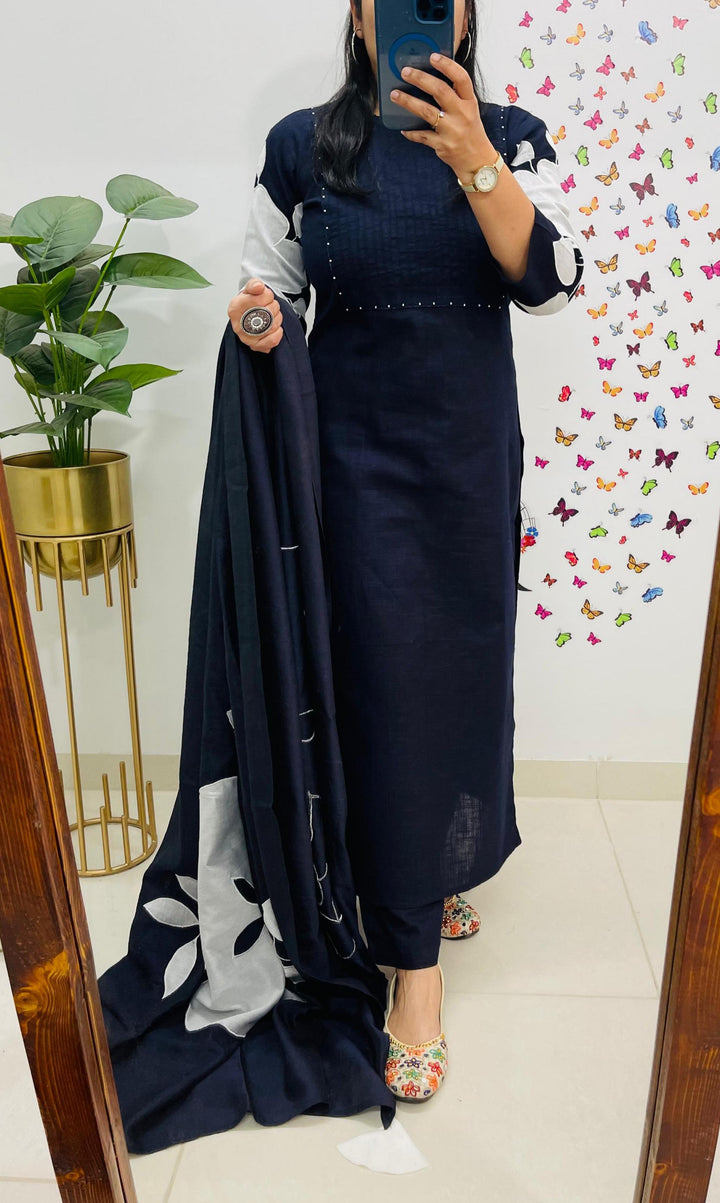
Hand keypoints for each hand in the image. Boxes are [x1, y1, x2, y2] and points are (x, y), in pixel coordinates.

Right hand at [228, 279, 283, 353]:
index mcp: (235, 308)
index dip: (268, 295)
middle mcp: (238, 324)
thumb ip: (254, 284)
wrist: (246, 314)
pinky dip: (277, 333)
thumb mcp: (249, 289)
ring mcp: (246, 337)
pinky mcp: (255, 346)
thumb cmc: (248, 303)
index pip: (259, 299)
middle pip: (267, 313)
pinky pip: (272, 340)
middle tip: (268, 306)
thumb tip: (258, 286)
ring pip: (272, 326)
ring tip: (270, 315)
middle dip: (273, 307)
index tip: (265, 295)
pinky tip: (274, 327)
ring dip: (276, 318)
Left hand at [390, 52, 495, 180]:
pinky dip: (411, 132)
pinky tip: (403, 129)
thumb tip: (431, 78)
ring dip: (408, 102)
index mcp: (470, 102)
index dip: (447, 66)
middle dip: (421, 79)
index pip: (461, 78)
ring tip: (395, 94)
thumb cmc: (470, 131)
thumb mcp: (469, 110)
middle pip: (440, 91)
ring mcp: (452, 130)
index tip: (433, 56)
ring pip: (427, 112)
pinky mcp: (442, 145)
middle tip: (405, 71)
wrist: (477, 160)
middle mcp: (462, 114)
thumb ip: (455, 96)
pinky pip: (422, 136)